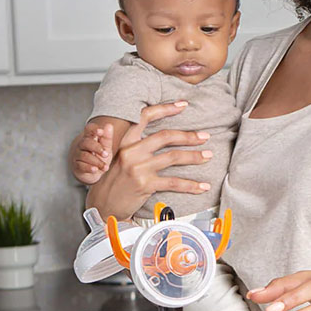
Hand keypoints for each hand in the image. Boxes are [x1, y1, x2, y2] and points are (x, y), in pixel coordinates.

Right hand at [71, 122, 113, 184]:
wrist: (93, 172)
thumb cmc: (99, 156)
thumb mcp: (106, 147)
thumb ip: (107, 137)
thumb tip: (109, 125)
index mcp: (90, 137)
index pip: (89, 129)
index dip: (94, 129)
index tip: (101, 131)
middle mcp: (82, 145)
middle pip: (86, 142)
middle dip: (97, 148)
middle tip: (106, 154)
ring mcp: (78, 155)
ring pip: (84, 155)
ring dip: (96, 161)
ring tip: (105, 167)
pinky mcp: (76, 165)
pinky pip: (81, 166)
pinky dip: (89, 168)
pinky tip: (95, 169)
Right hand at [87, 101, 213, 220]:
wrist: (103, 205)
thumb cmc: (114, 181)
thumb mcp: (119, 158)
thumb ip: (136, 146)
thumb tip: (161, 138)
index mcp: (125, 142)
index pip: (145, 117)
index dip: (165, 108)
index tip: (183, 105)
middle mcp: (131, 152)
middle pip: (165, 136)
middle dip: (189, 136)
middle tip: (205, 136)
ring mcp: (138, 168)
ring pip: (173, 157)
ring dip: (194, 156)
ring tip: (208, 156)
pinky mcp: (145, 184)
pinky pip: (174, 182)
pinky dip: (191, 185)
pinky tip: (203, 186)